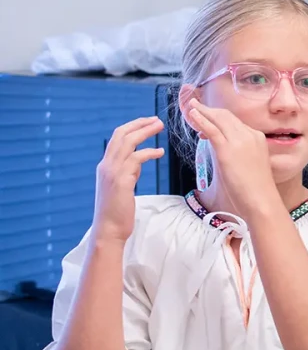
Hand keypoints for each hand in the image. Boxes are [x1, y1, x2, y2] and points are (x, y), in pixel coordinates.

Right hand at [91, 118, 165, 241]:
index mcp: (105, 166)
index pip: (117, 138)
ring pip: (127, 142)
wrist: (109, 229)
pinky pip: (136, 159)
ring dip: (145, 132)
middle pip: (121, 135)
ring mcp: (111, 172)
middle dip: (139, 124)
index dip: (132, 127)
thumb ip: (128, 171)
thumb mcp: (123, 185)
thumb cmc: (118, 210)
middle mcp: (106, 165)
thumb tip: (139, 160)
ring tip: (160, 127)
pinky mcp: (120, 181)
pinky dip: (149, 152)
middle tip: (157, 120)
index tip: (148, 122)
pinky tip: (160, 152)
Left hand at [186, 101, 280, 220]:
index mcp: (257, 137)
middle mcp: (250, 134)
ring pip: (219, 119)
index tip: (206, 118)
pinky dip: (201, 119)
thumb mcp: (248, 163)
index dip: (218, 118)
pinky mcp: (228, 149)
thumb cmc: (255, 188)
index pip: (235, 122)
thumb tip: (219, 148)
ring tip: (191, 107)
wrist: (261, 199)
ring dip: (203, 111)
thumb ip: (237, 152)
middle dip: (209, 109)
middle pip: (226, 116)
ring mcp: (240, 140)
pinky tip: (192, 114)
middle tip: (195, 104)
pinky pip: (212, 129)